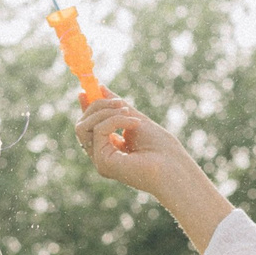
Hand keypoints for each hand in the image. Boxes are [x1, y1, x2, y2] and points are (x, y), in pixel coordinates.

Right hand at [72, 96, 186, 194]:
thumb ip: (117, 107)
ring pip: (83, 126)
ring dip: (106, 111)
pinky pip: (99, 130)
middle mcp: (101, 156)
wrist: (174, 166)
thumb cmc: (161, 148)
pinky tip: (134, 123)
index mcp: (109, 148)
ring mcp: (100, 161)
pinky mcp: (103, 162)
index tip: (85, 91)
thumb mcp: (136, 119)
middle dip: (97, 106)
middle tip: (120, 101)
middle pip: (82, 125)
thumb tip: (100, 88)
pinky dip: (116, 120)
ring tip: (129, 113)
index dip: (85, 109)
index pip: (88, 127)